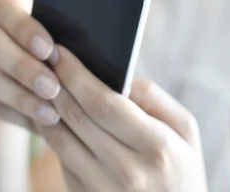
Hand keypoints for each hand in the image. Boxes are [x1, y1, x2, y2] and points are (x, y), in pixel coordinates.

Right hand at [0, 0, 61, 131]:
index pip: (7, 9)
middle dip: (23, 67)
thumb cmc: (46, 54)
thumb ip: (63, 41)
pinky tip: (36, 122)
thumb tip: (92, 52)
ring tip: (49, 113)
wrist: (16, 80)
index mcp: (3, 7)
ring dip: (19, 96)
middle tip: (52, 88)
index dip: (26, 30)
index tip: (50, 51)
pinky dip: (12, 113)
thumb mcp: (55, 42)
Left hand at [36, 46, 207, 191]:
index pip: (105, 104)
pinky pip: (61, 159)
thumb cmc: (183, 168)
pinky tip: (52, 113)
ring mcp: (103, 189)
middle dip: (57, 83)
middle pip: (78, 118)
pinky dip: (52, 132)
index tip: (62, 52)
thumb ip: (155, 99)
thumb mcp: (187, 131)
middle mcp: (127, 171)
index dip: (78, 76)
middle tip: (44, 58)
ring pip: (60, 139)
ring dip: (47, 107)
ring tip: (43, 82)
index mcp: (157, 147)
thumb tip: (118, 78)